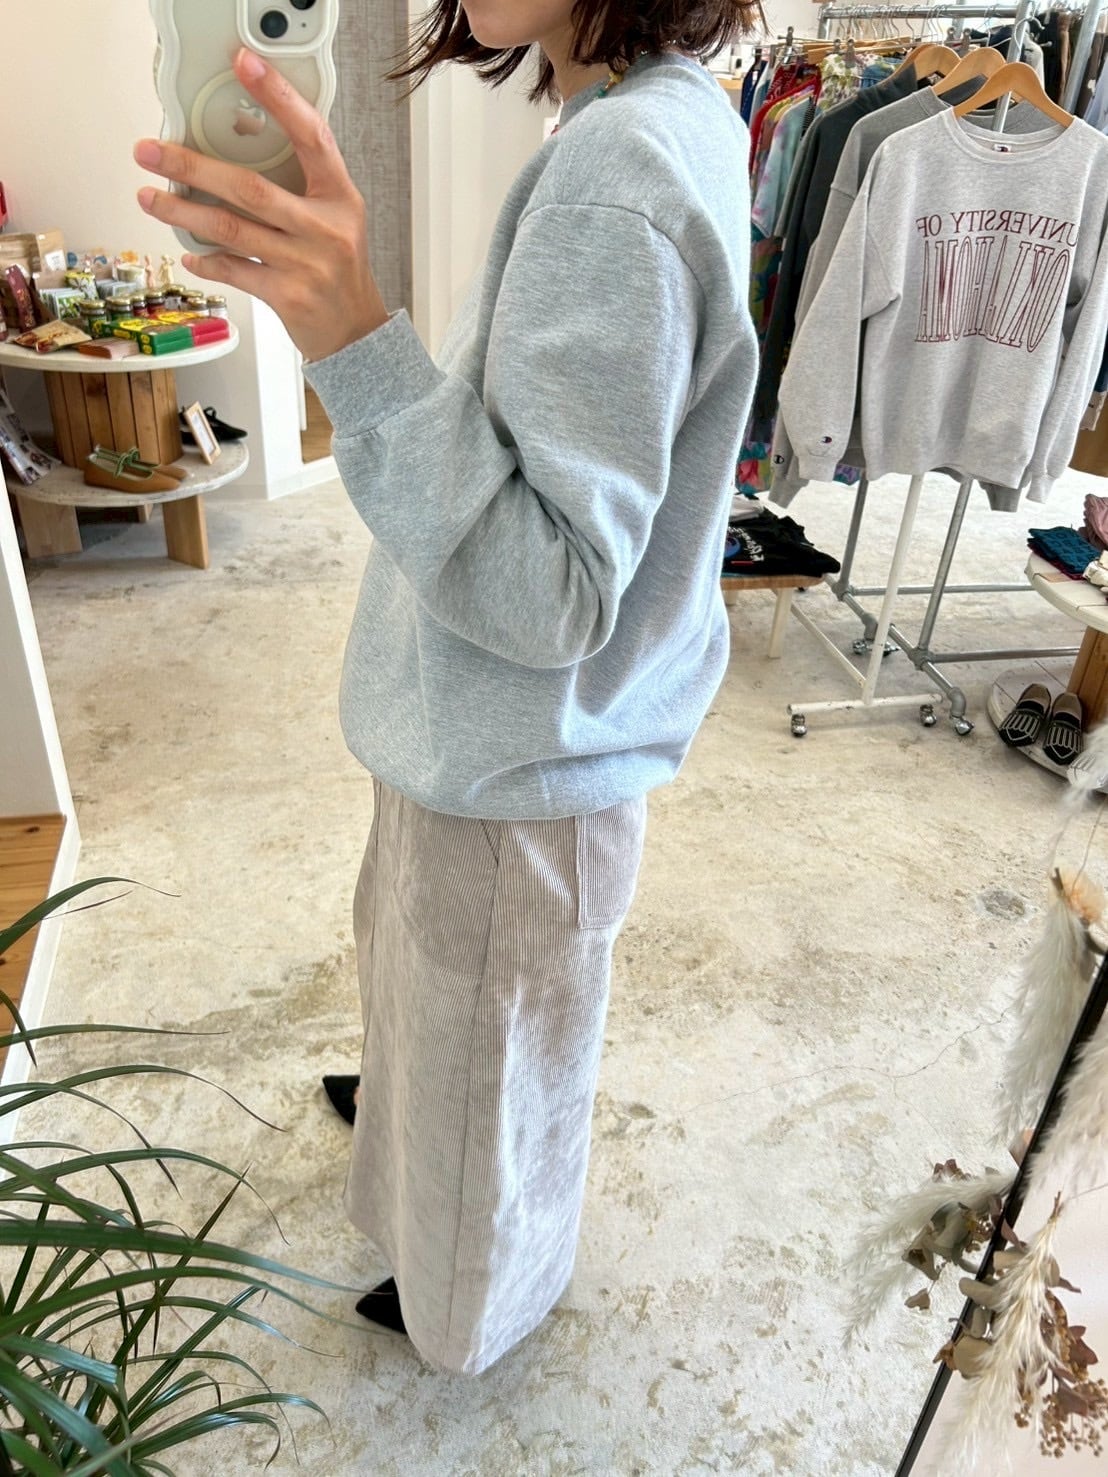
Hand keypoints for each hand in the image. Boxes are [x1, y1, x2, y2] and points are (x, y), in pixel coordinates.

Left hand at [134, 48, 388, 362]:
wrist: (357, 333)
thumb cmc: (339, 271)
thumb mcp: (336, 219)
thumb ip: (301, 186)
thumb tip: (235, 154)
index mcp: (340, 198)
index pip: (311, 136)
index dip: (279, 98)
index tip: (244, 66)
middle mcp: (325, 229)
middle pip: (249, 187)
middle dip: (192, 165)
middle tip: (150, 151)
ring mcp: (306, 265)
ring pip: (230, 229)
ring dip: (183, 211)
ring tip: (150, 198)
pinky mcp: (288, 296)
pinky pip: (234, 270)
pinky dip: (206, 260)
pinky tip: (187, 251)